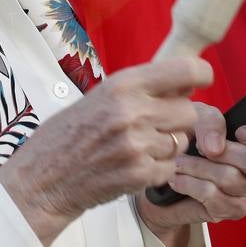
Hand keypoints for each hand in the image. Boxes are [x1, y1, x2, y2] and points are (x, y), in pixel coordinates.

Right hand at [0, 57, 213, 246]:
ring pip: (181, 142)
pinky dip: (158, 169)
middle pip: (190, 111)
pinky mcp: (139, 175)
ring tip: (137, 146)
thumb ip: (142, 88)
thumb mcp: (102, 95)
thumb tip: (187, 81)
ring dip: (167, 146)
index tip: (201, 80)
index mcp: (124, 84)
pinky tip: (134, 165)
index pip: (185, 70)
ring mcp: (138, 145)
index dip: (200, 75)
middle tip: (157, 124)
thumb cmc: (70, 133)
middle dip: (179, 119)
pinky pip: (170, 168)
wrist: (44, 177)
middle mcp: (133, 111)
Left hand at [136, 103, 245, 238]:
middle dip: (225, 152)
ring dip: (199, 168)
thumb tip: (215, 147)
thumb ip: (210, 122)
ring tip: (179, 162)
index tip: (241, 132)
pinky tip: (178, 179)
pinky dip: (192, 185)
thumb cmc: (191, 136)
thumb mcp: (199, 117)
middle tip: (198, 147)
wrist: (167, 168)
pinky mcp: (231, 211)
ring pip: (233, 180)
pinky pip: (216, 199)